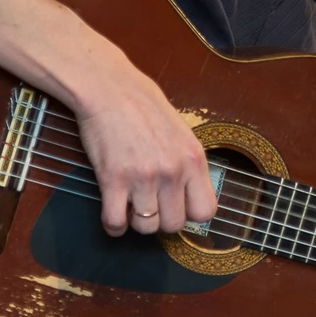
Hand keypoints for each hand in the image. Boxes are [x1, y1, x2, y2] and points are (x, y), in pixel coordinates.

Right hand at [76, 68, 217, 236]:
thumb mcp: (182, 132)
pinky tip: (114, 213)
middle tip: (151, 206)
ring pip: (146, 228)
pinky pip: (115, 222)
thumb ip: (187, 163)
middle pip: (174, 225)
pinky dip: (114, 225)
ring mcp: (143, 177)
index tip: (177, 207)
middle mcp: (173, 172)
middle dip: (162, 220)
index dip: (190, 214)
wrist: (110, 88)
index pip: (206, 211)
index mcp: (194, 159)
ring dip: (137, 222)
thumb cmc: (144, 105)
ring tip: (131, 207)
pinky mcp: (113, 179)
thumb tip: (189, 193)